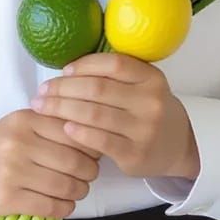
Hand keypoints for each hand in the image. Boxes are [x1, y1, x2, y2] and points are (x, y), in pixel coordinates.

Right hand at [0, 109, 101, 219]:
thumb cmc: (2, 144)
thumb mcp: (24, 124)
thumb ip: (54, 125)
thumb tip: (94, 137)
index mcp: (27, 119)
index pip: (73, 131)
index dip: (91, 144)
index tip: (95, 151)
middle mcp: (19, 143)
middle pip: (73, 160)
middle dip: (90, 171)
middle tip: (90, 174)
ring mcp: (13, 172)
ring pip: (64, 185)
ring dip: (79, 191)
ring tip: (79, 189)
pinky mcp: (8, 199)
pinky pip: (49, 206)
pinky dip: (65, 208)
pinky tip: (65, 204)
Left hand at [30, 52, 199, 179]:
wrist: (178, 146)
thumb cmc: (148, 110)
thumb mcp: (143, 86)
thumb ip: (115, 76)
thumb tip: (67, 70)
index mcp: (151, 77)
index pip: (113, 64)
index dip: (84, 65)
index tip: (63, 71)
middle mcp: (150, 101)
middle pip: (97, 89)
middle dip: (63, 89)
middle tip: (41, 91)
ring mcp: (144, 129)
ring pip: (94, 114)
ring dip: (62, 109)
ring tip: (43, 107)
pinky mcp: (135, 155)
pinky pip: (100, 141)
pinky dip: (78, 133)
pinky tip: (63, 128)